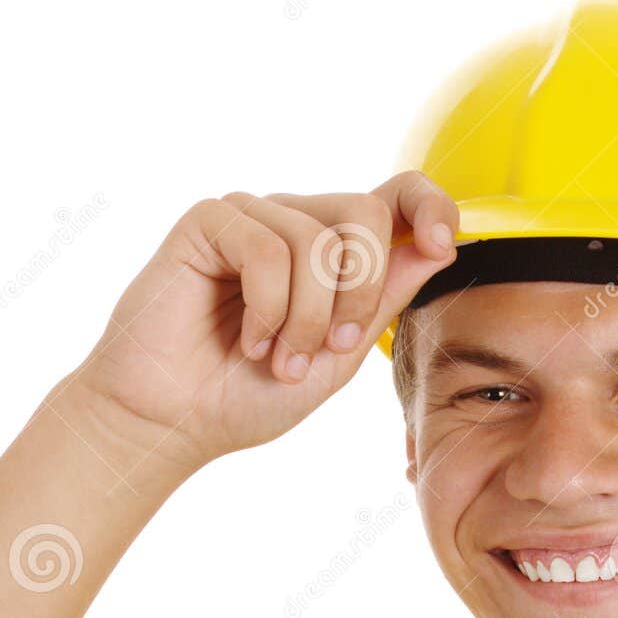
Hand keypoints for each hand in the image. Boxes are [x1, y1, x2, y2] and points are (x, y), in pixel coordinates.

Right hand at [70, 172, 458, 469]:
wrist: (172, 423)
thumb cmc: (246, 395)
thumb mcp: (338, 357)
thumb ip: (383, 299)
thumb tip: (438, 243)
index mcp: (331, 252)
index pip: (395, 194)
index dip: (430, 204)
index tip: (445, 243)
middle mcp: (293, 223)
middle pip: (366, 213)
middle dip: (360, 294)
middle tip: (331, 349)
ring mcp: (251, 218)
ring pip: (319, 241)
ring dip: (307, 321)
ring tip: (276, 360)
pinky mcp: (209, 222)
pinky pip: (268, 250)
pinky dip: (268, 309)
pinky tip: (247, 341)